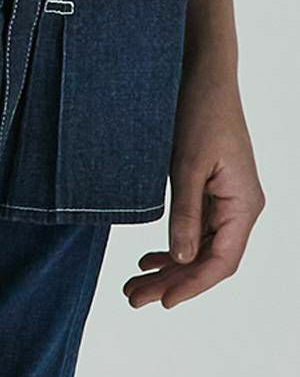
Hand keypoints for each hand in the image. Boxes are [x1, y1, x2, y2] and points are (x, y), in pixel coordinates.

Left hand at [123, 62, 263, 309]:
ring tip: (134, 284)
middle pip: (208, 259)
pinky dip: (173, 245)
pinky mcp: (211, 189)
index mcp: (244, 205)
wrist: (203, 74)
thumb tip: (179, 259)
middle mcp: (240, 208)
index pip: (221, 261)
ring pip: (199, 247)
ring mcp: (227, 200)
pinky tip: (150, 257)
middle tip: (132, 297)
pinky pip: (195, 229)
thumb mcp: (187, 164)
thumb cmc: (200, 112)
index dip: (192, 285)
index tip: (162, 302)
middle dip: (172, 282)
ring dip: (169, 267)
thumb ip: (185, 213)